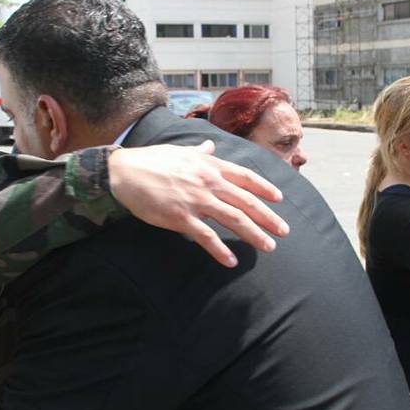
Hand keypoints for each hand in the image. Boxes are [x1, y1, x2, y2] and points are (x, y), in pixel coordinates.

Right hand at [109, 141, 289, 267]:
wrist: (124, 172)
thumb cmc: (151, 161)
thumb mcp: (180, 152)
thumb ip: (199, 152)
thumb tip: (210, 146)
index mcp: (209, 166)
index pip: (245, 177)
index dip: (264, 188)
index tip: (279, 199)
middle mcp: (208, 182)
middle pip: (246, 201)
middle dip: (268, 217)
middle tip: (284, 231)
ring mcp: (196, 200)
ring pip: (233, 219)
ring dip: (254, 234)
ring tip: (268, 246)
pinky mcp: (181, 217)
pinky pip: (206, 236)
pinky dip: (219, 250)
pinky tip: (230, 262)